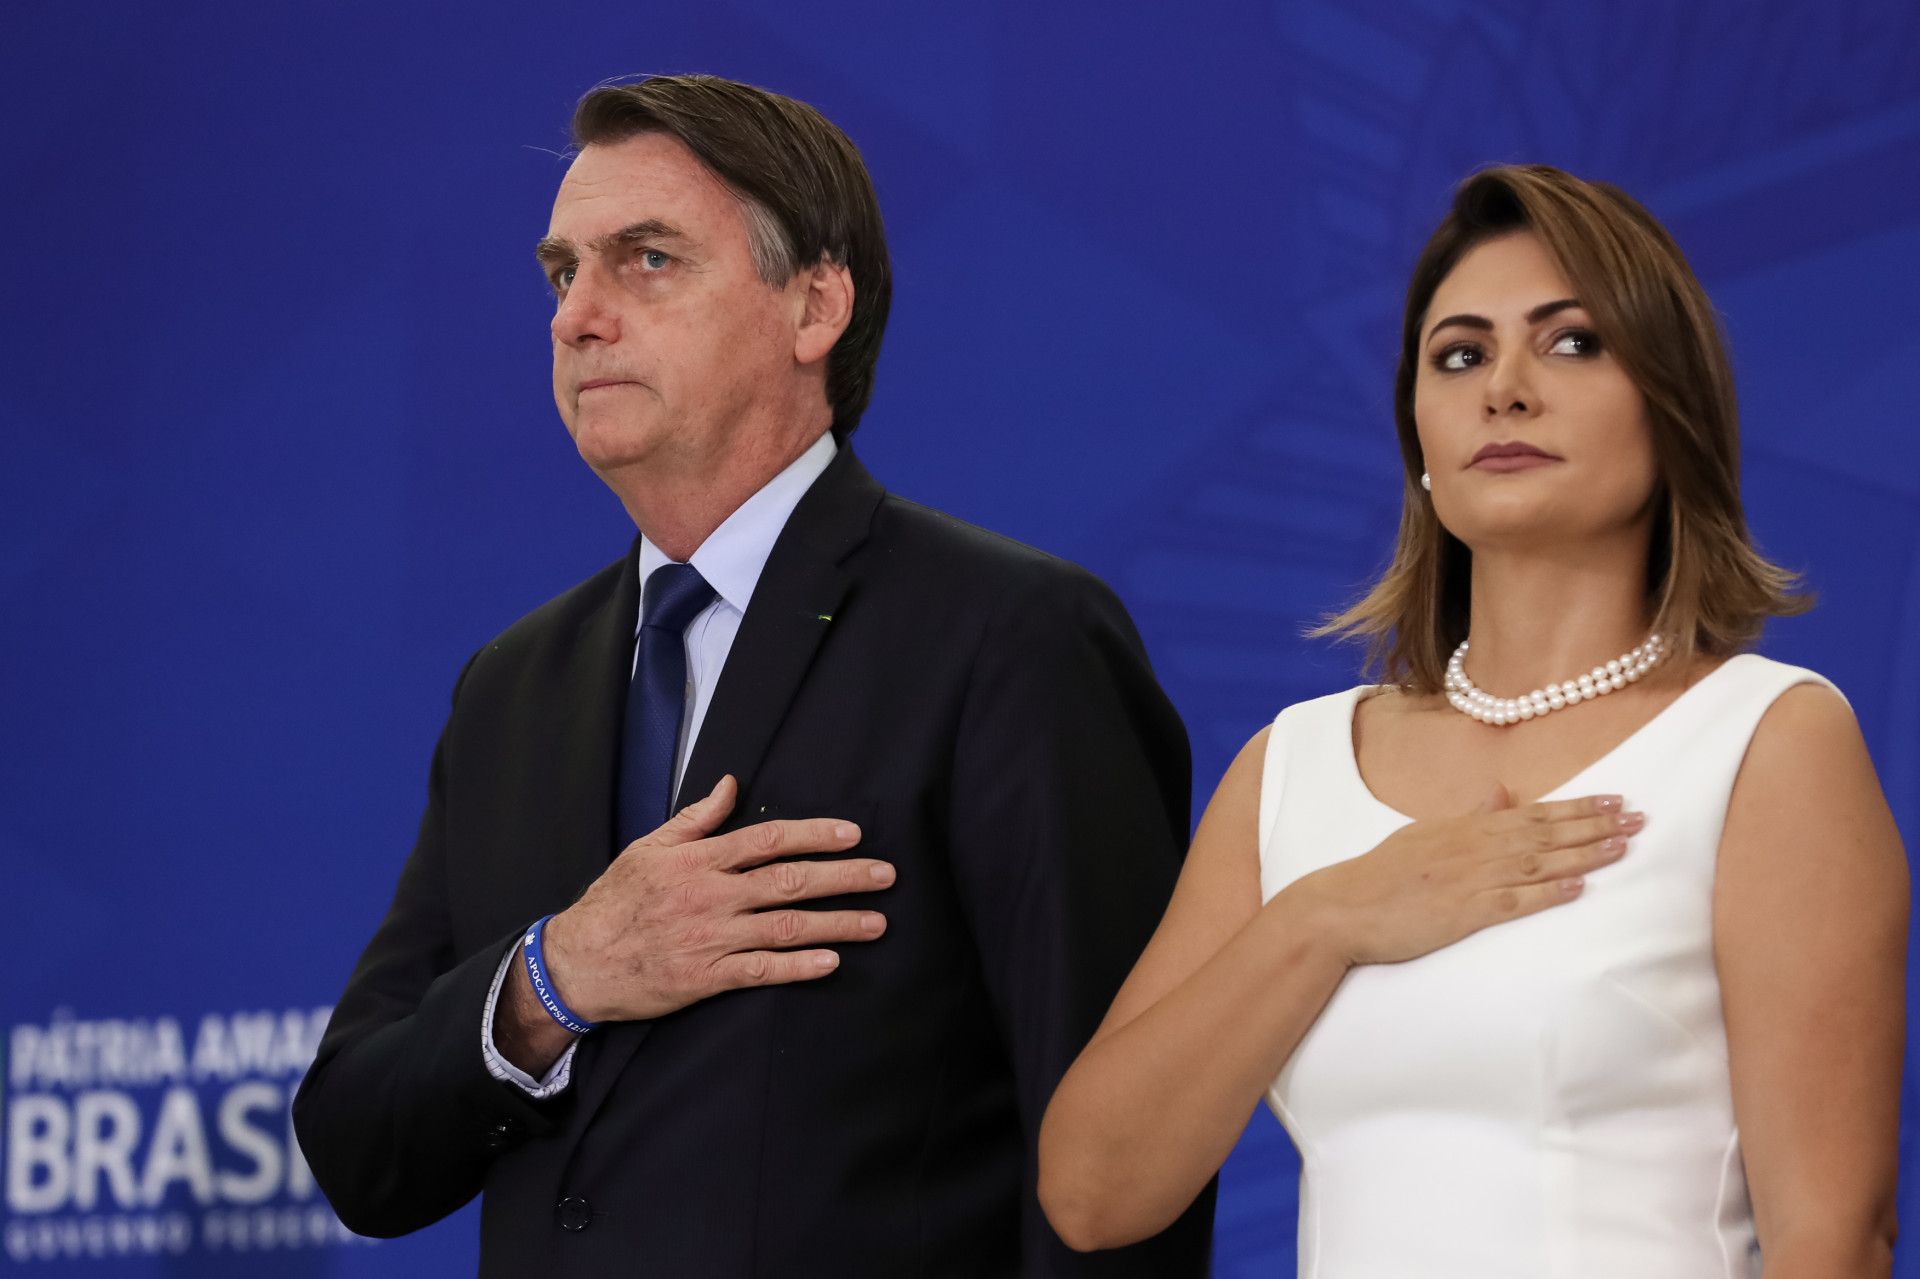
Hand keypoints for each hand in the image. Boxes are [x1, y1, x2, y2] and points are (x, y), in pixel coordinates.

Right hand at [542, 775, 892, 1022]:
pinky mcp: (705, 978)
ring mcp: (710, 938)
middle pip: (789, 881)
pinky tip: (831, 963)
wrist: (578, 962)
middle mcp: (710, 896)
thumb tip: (731, 784)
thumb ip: (697, 819)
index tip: (853, 835)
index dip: (815, 835)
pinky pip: (761, 971)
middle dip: (843, 877)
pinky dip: (798, 967)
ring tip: (876, 922)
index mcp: (698, 860)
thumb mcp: (649, 847)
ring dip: (837, 924)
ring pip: (785, 927)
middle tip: (885, 875)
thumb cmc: (615, 901)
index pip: (768, 839)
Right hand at [1290, 785, 1639, 967]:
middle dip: (1595, 824)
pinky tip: (1579, 888)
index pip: (1531, 812)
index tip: (1615, 799)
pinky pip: (1513, 901)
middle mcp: (1472, 848)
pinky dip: (1548, 894)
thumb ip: (1467, 817)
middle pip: (1544, 833)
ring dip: (1583, 853)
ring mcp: (1468, 879)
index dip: (1577, 807)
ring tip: (1623, 845)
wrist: (1342, 908)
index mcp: (1464, 828)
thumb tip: (1500, 793)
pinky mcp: (1462, 913)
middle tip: (1640, 817)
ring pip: (1537, 862)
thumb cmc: (1380, 875)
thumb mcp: (1423, 835)